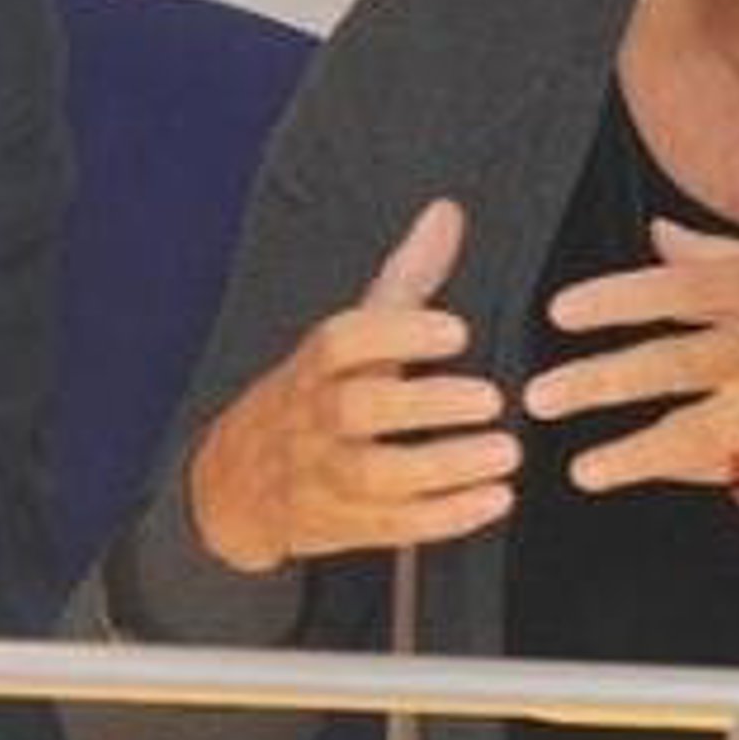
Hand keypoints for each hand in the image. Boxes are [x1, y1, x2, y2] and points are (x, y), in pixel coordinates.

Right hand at [187, 198, 518, 571]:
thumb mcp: (351, 333)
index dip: (398, 334)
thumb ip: (407, 277)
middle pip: (356, 409)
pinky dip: (444, 518)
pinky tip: (495, 500)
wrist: (232, 484)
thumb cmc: (314, 394)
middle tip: (493, 399)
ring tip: (506, 453)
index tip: (458, 331)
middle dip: (426, 406)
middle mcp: (314, 418)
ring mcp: (322, 475)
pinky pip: (390, 527)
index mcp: (316, 364)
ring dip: (445, 468)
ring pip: (375, 475)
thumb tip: (448, 212)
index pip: (343, 341)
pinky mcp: (340, 524)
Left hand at [522, 217, 738, 511]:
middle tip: (539, 397)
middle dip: (597, 382)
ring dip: (632, 454)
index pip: (673, 288)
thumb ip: (726, 258)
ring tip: (584, 470)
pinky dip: (696, 472)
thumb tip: (658, 237)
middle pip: (666, 364)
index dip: (612, 300)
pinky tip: (654, 476)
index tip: (560, 312)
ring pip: (692, 431)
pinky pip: (738, 464)